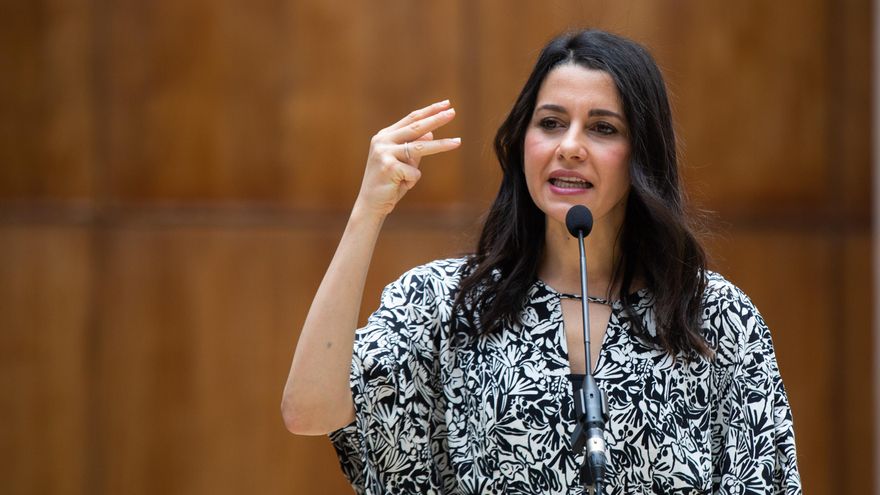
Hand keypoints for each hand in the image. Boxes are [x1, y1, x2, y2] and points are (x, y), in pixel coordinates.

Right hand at [354, 100, 460, 216]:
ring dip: (441, 145)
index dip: (429, 111)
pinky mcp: (389, 167)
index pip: (411, 119)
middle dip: (436, 119)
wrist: (371, 204)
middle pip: (416, 127)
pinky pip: (414, 173)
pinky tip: (400, 186)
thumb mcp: (404, 163)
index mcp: (385, 136)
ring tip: (458, 142)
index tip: (446, 104)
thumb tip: (430, 133)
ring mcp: (384, 153)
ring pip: (420, 147)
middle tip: (453, 112)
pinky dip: (412, 181)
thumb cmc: (389, 183)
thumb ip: (414, 148)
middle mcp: (383, 140)